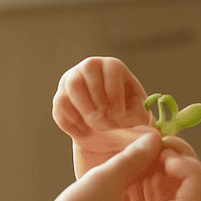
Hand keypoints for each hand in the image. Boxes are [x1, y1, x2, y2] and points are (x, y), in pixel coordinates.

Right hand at [53, 57, 154, 175]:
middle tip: (104, 124)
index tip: (119, 115)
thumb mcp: (139, 117)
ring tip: (94, 127)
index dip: (115, 92)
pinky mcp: (60, 97)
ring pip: (71, 86)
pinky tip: (84, 131)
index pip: (112, 68)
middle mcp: (91, 67)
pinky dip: (71, 120)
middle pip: (87, 70)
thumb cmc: (127, 120)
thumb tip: (140, 123)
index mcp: (113, 67)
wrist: (106, 133)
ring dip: (83, 109)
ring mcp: (72, 80)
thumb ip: (140, 117)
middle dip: (97, 100)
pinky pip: (60, 104)